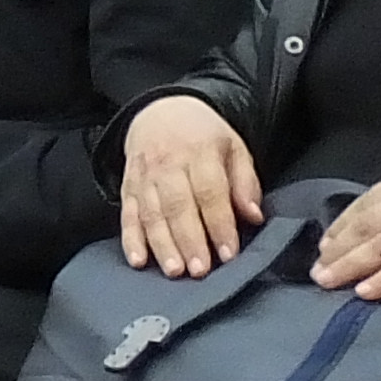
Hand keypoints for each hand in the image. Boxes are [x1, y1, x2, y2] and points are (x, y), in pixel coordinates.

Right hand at [121, 92, 263, 278]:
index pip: (210, 192)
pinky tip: (138, 260)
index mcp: (200, 152)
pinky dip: (130, 238)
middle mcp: (168, 163)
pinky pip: (127, 213)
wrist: (160, 110)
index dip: (219, 224)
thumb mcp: (233, 148)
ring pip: (151, 212)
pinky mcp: (128, 185)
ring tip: (174, 270)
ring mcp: (144, 175)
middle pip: (178, 205)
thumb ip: (245, 182)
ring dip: (162, 244)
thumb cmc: (203, 137)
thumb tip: (254, 216)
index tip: (228, 254)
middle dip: (189, 240)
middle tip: (200, 270)